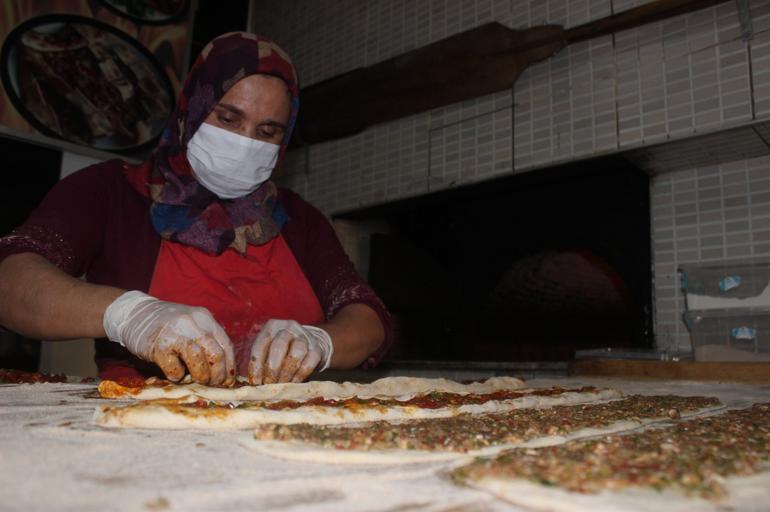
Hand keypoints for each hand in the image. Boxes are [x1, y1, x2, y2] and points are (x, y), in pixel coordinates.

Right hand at [103, 291, 235, 385]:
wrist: (135, 314)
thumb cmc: (167, 326)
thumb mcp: (191, 325)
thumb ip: (206, 341)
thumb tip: (222, 372)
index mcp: (205, 318)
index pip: (226, 345)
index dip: (230, 366)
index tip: (228, 380)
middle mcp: (193, 323)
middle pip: (216, 353)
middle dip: (218, 375)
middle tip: (213, 384)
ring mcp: (175, 333)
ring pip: (198, 359)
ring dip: (201, 376)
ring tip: (197, 381)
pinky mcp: (159, 346)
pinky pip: (174, 368)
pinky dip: (177, 376)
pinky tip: (175, 374)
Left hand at [247, 319, 332, 384]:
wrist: (309, 342)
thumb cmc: (282, 349)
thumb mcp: (268, 348)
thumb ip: (260, 361)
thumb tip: (253, 383)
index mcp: (272, 326)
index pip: (261, 343)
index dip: (256, 364)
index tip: (255, 381)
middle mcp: (289, 327)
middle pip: (278, 346)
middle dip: (271, 369)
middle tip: (268, 384)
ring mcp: (305, 337)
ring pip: (295, 354)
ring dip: (286, 373)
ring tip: (280, 385)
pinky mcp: (317, 349)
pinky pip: (308, 364)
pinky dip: (299, 376)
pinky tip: (292, 383)